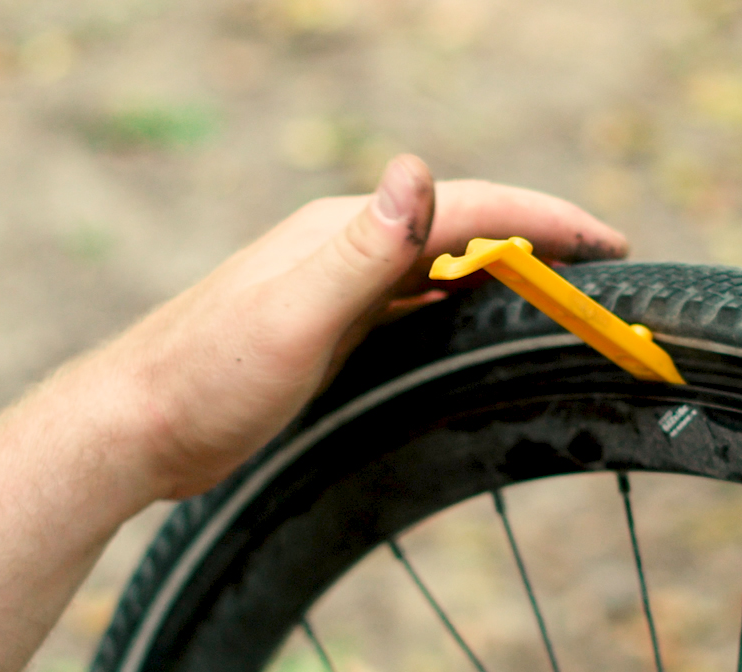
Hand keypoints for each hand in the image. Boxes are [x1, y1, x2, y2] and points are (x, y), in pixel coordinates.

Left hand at [75, 154, 627, 500]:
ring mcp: (329, 284)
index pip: (467, 208)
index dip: (546, 220)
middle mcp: (340, 247)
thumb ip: (361, 248)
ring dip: (503, 268)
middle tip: (607, 262)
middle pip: (461, 228)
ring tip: (561, 285)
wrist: (129, 430)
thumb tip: (416, 172)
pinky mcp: (320, 326)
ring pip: (437, 265)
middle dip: (539, 236)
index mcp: (343, 232)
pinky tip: (470, 324)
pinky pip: (410, 302)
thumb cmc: (204, 381)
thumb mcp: (294, 315)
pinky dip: (458, 304)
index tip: (611, 241)